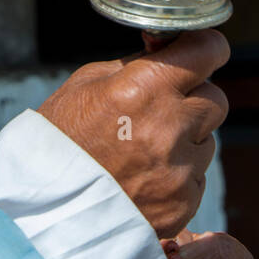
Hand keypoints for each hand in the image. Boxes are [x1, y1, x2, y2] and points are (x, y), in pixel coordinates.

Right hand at [38, 29, 229, 237]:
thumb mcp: (87, 84)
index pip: (207, 52)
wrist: (43, 209)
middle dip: (194, 97)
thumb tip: (168, 51)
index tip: (201, 50)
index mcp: (144, 88)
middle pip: (215, 98)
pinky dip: (178, 175)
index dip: (206, 48)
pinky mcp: (183, 203)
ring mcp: (179, 169)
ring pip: (208, 141)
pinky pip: (197, 178)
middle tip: (164, 107)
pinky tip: (144, 179)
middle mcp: (169, 127)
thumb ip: (135, 65)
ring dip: (186, 140)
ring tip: (143, 151)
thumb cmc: (59, 140)